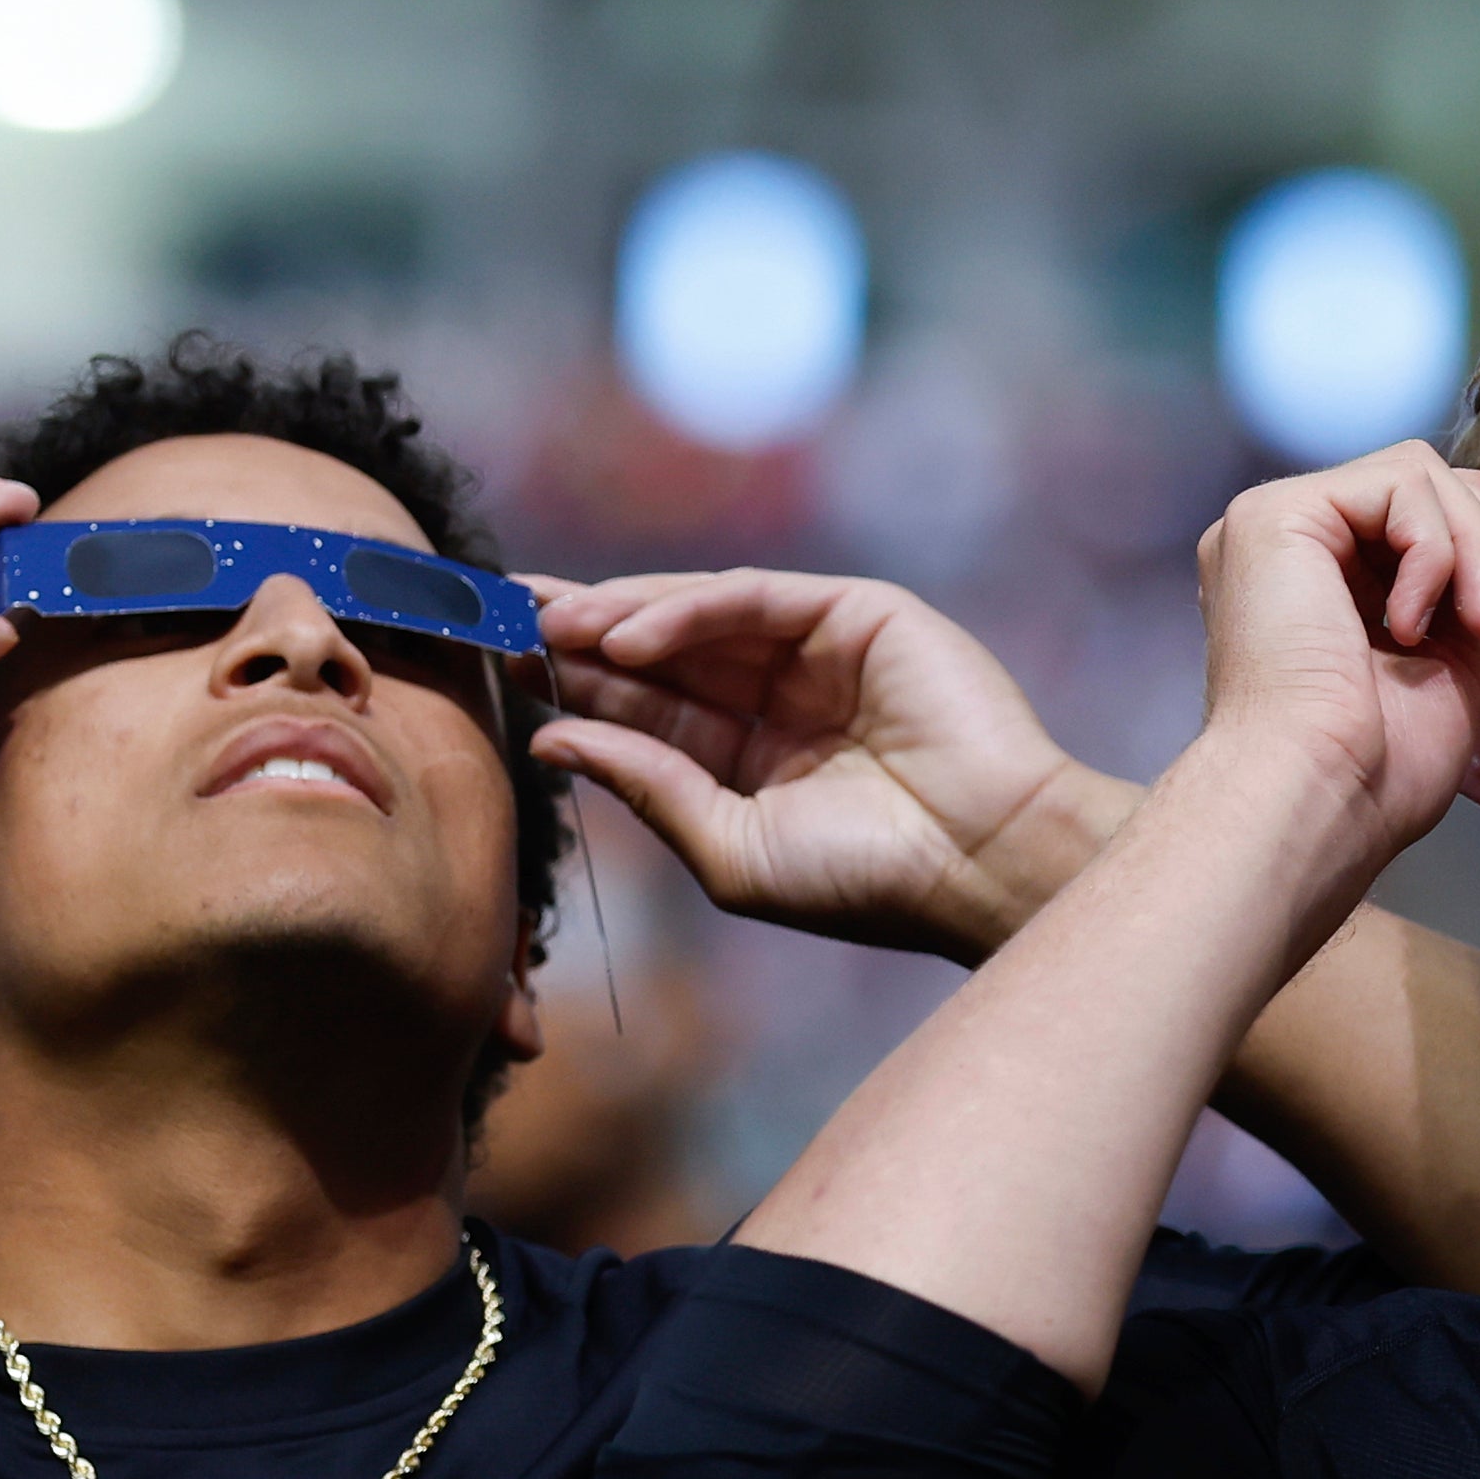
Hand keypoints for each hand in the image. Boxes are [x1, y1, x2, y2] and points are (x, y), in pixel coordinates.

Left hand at [530, 566, 1123, 959]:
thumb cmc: (867, 880)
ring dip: (618, 615)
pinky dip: (684, 611)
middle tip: (498, 619)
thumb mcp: (732, 850)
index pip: (648, 709)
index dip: (575, 687)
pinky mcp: (858, 613)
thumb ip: (648, 789)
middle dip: (580, 633)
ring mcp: (821, 650)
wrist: (981, 862)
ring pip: (698, 614)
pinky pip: (752, 599)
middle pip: (661, 650)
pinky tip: (622, 636)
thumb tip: (550, 742)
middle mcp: (782, 698)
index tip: (500, 670)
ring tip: (548, 627)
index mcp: (753, 760)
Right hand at [1178, 443, 1479, 878]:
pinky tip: (1409, 629)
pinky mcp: (1272, 516)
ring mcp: (1271, 525)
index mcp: (1315, 581)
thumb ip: (1469, 581)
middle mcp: (1287, 547)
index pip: (1412, 509)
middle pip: (1422, 484)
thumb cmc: (1378, 766)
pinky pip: (1399, 486)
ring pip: (1418, 475)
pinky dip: (1435, 554)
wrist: (1322, 799)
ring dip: (1478, 548)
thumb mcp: (1448, 655)